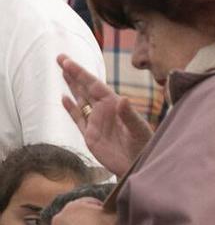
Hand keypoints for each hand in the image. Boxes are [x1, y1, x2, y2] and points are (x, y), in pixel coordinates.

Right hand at [59, 54, 152, 176]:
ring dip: (71, 86)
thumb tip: (123, 99)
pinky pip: (78, 118)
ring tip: (62, 71)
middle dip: (73, 73)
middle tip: (60, 57)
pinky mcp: (90, 135)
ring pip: (80, 100)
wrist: (138, 166)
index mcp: (115, 105)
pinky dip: (71, 108)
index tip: (67, 61)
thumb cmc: (144, 147)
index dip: (81, 73)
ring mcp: (96, 122)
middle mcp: (104, 110)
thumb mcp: (139, 131)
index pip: (94, 85)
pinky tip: (64, 98)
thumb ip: (130, 116)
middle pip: (85, 88)